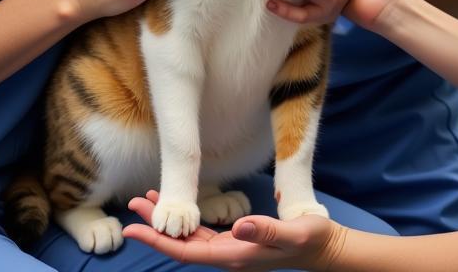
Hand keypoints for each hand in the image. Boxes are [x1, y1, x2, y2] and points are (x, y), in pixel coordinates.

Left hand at [124, 190, 343, 271]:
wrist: (324, 247)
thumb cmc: (311, 239)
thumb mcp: (294, 233)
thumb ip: (267, 231)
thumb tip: (238, 227)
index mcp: (235, 255)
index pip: (186, 251)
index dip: (159, 239)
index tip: (134, 229)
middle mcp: (228, 254)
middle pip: (182, 243)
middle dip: (156, 225)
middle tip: (133, 204)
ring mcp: (231, 248)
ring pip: (190, 237)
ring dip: (169, 220)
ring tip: (148, 201)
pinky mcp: (237, 239)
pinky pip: (203, 233)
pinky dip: (187, 220)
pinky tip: (181, 207)